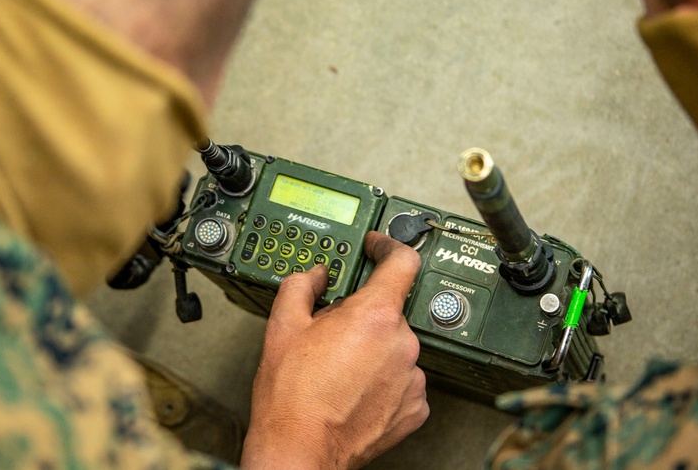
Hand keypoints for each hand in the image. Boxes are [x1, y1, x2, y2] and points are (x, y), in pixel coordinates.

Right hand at [241, 231, 428, 469]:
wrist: (300, 449)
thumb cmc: (291, 396)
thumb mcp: (283, 325)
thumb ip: (302, 285)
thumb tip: (315, 276)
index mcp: (374, 315)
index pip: (402, 262)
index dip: (388, 247)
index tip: (378, 247)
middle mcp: (402, 343)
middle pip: (390, 311)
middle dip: (363, 315)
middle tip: (333, 333)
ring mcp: (412, 378)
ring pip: (396, 347)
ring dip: (374, 350)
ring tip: (340, 370)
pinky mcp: (415, 408)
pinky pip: (403, 380)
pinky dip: (383, 380)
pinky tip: (354, 390)